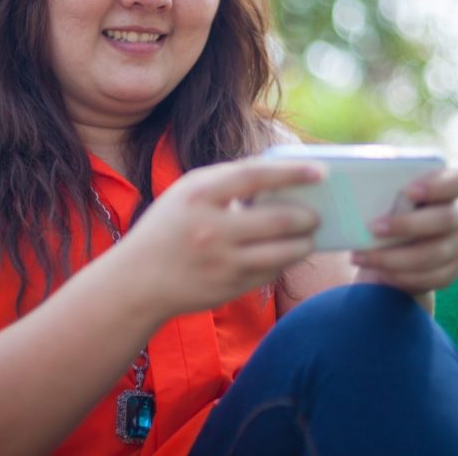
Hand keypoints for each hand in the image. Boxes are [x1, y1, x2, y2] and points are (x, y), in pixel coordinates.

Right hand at [119, 159, 321, 318]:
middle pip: (278, 219)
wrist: (138, 280)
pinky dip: (285, 261)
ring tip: (309, 235)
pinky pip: (271, 272)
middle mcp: (211, 228)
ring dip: (304, 242)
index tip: (320, 171)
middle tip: (317, 213)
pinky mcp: (230, 288)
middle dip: (307, 216)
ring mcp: (222, 261)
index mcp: (199, 195)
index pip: (255, 176)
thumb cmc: (169, 227)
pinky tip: (288, 253)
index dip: (292, 172)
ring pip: (283, 251)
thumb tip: (279, 173)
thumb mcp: (187, 193)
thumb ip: (228, 179)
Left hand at [350, 168, 457, 294]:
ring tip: (362, 256)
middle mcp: (457, 214)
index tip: (409, 191)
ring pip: (434, 254)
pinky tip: (379, 272)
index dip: (438, 186)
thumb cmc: (385, 206)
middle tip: (373, 228)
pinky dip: (401, 276)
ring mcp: (457, 244)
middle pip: (445, 219)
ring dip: (395, 257)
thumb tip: (350, 176)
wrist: (391, 244)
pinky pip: (431, 277)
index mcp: (447, 186)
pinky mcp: (450, 271)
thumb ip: (380, 182)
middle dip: (407, 225)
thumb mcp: (385, 190)